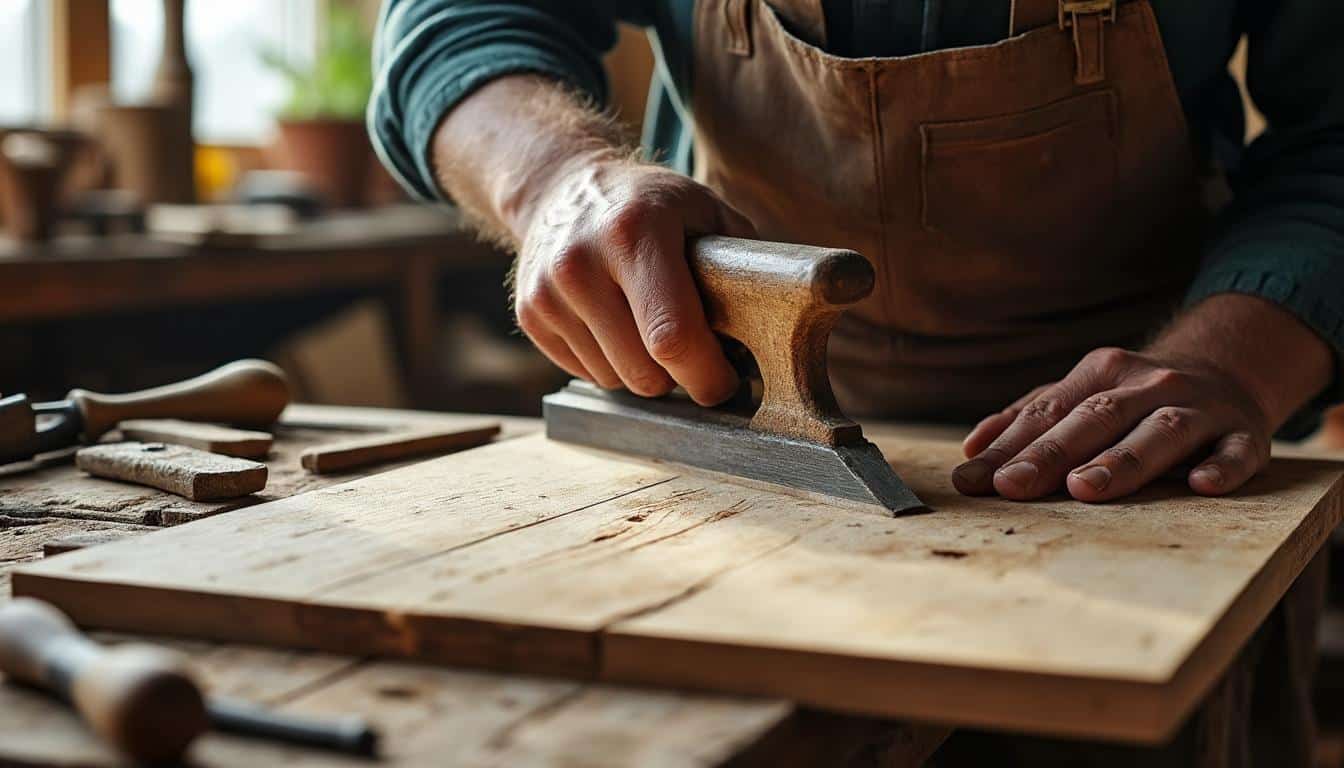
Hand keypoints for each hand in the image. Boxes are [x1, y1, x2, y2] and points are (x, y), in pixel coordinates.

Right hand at [513, 156, 756, 404]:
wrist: (561, 185)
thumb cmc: (649, 203)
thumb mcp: (704, 210)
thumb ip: (742, 263)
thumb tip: (783, 321)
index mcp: (634, 233)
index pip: (671, 336)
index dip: (706, 375)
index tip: (725, 382)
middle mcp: (581, 263)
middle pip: (643, 372)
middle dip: (679, 378)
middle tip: (697, 357)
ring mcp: (547, 293)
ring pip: (615, 380)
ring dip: (643, 370)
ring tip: (650, 328)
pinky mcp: (530, 315)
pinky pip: (587, 373)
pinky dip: (611, 364)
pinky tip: (617, 326)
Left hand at [952, 347, 1273, 500]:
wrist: (1229, 370)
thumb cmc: (1135, 397)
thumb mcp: (1083, 394)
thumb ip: (1029, 418)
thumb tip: (972, 449)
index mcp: (1102, 373)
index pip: (1049, 411)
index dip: (1009, 446)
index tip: (972, 479)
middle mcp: (1149, 384)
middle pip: (1095, 418)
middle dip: (1051, 454)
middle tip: (1013, 486)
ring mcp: (1199, 407)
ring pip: (1159, 432)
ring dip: (1122, 460)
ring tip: (1085, 488)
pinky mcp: (1246, 433)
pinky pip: (1237, 450)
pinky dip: (1221, 466)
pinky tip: (1202, 485)